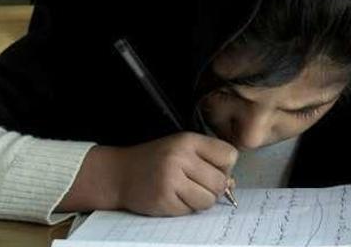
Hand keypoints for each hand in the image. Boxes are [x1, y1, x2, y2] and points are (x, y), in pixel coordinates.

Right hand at [112, 132, 237, 215]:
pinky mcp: (163, 200)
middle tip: (198, 184)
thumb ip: (209, 160)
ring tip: (186, 192)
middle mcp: (180, 158)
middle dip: (214, 187)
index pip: (229, 155)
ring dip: (201, 200)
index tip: (213, 169)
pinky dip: (185, 208)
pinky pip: (190, 211)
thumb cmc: (156, 160)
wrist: (118, 174)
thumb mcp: (182, 149)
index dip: (225, 166)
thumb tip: (232, 184)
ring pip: (208, 200)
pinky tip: (173, 198)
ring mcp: (170, 180)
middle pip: (220, 181)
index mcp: (188, 141)